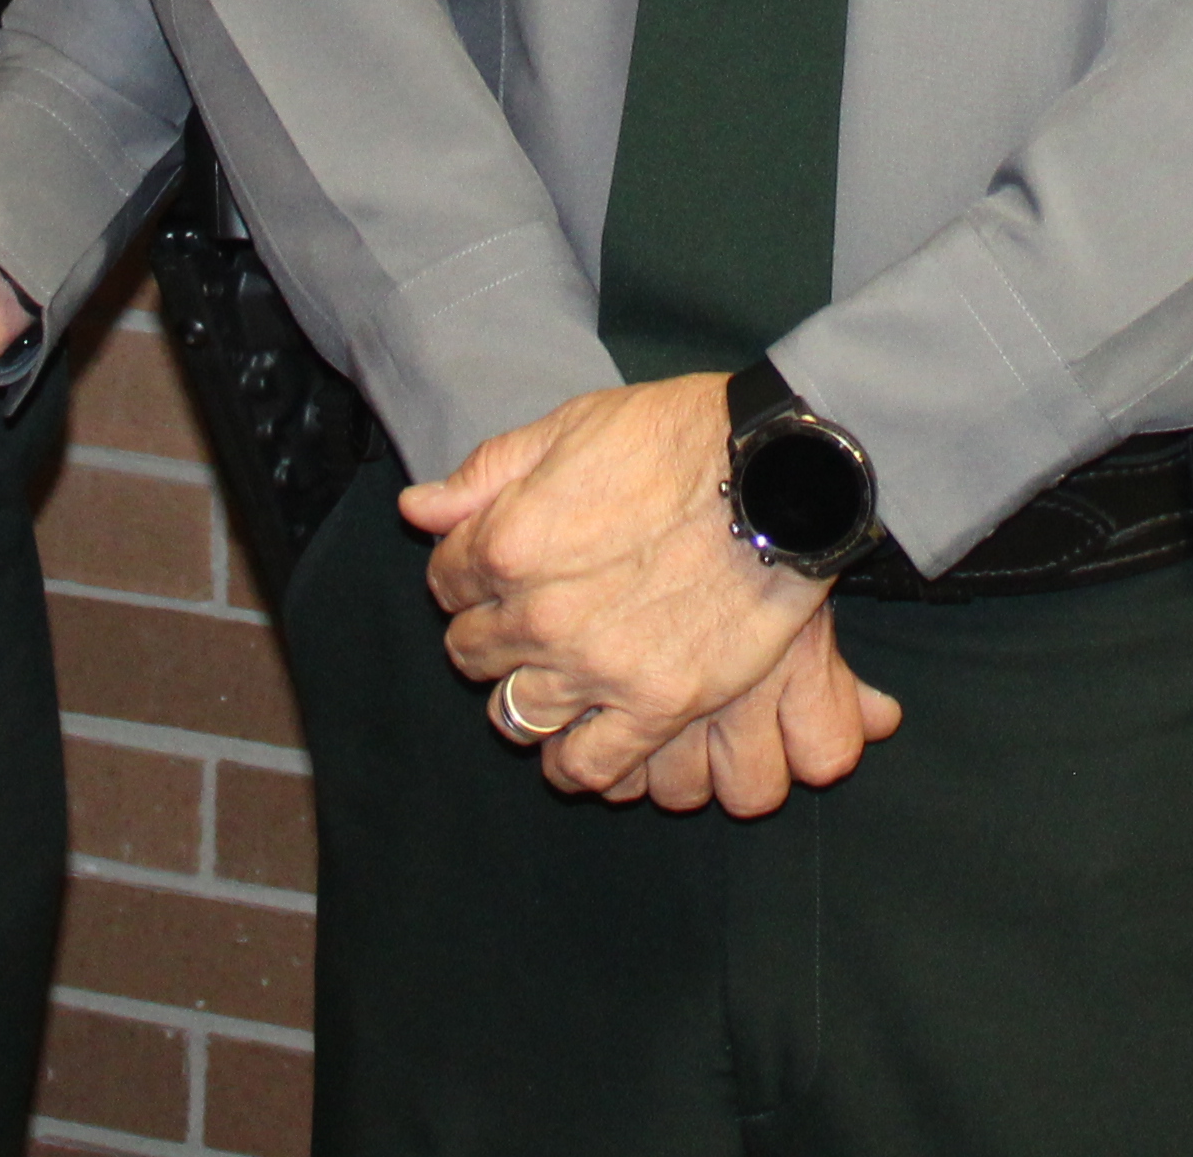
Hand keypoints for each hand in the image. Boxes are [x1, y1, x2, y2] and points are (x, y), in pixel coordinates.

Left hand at [412, 376, 898, 800]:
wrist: (776, 474)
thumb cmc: (676, 437)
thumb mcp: (570, 427)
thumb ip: (486, 474)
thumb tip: (416, 511)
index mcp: (507, 542)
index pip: (445, 580)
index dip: (466, 572)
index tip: (497, 570)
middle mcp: (538, 616)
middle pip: (472, 652)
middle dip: (490, 634)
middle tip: (531, 620)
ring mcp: (595, 668)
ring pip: (515, 715)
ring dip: (525, 696)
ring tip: (556, 677)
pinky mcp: (656, 707)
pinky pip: (586, 765)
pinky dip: (573, 759)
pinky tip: (583, 735)